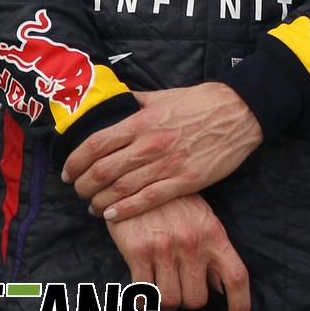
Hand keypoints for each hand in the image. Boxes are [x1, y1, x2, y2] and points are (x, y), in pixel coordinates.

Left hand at [63, 83, 263, 220]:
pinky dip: (125, 210)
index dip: (75, 162)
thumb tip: (116, 103)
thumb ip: (137, 102)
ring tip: (93, 206)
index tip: (67, 172)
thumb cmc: (203, 101)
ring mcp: (168, 164)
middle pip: (102, 171)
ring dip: (100, 201)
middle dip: (83, 186)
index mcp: (142, 121)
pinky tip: (112, 215)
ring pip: (121, 189)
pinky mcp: (186, 180)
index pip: (95, 145)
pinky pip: (148, 199)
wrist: (242, 111)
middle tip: (78, 192)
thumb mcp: (164, 95)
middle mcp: (150, 144)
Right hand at [106, 193, 250, 310]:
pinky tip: (142, 287)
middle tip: (179, 286)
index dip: (240, 306)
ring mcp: (166, 248)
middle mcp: (194, 243)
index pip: (237, 278)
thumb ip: (213, 252)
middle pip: (198, 299)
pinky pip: (143, 293)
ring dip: (165, 300)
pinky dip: (142, 299)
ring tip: (160, 284)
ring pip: (170, 301)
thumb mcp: (202, 219)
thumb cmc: (174, 202)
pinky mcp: (138, 251)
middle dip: (188, 300)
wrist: (138, 177)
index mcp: (215, 235)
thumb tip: (221, 288)